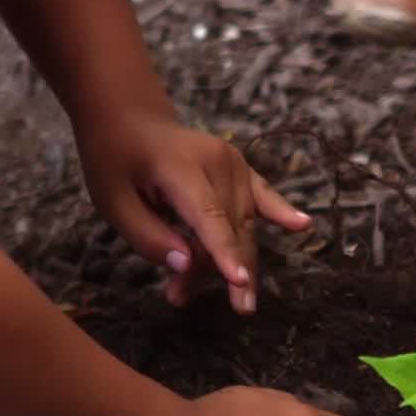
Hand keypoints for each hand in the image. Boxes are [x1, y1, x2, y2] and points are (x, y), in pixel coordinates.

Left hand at [78, 112, 309, 313]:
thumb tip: (186, 266)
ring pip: (242, 226)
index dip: (224, 253)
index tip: (239, 284)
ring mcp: (235, 163)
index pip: (209, 217)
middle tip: (177, 299)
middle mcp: (218, 162)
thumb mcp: (112, 201)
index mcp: (181, 167)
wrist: (130, 116)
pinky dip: (281, 213)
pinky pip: (263, 197)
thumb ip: (148, 236)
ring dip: (226, 260)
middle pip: (228, 229)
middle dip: (209, 270)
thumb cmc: (115, 159)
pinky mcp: (242, 168)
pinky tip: (303, 225)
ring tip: (188, 293)